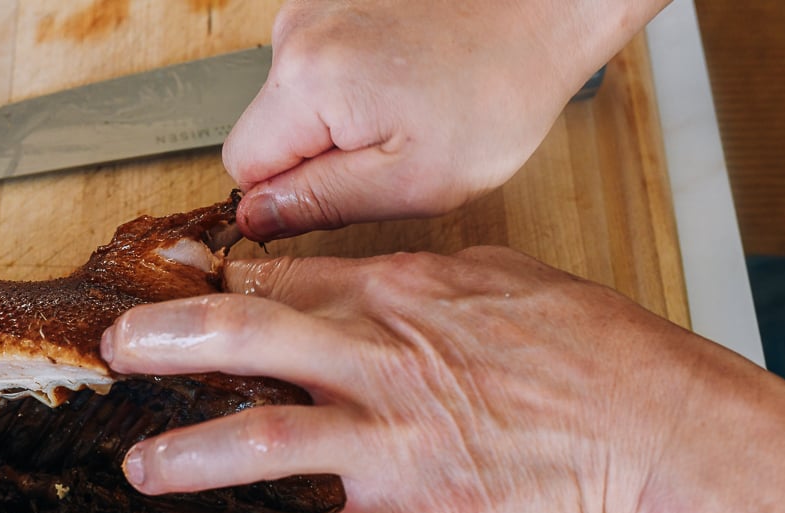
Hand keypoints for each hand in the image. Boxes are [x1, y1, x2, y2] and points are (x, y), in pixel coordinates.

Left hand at [101, 247, 698, 512]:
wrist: (649, 417)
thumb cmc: (580, 338)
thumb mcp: (490, 273)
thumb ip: (406, 270)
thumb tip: (349, 269)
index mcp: (392, 294)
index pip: (281, 283)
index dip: (216, 287)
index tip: (173, 296)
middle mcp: (376, 358)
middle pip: (249, 336)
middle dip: (170, 340)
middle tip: (115, 349)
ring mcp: (389, 438)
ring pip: (265, 437)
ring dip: (191, 454)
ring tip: (140, 470)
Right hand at [224, 0, 668, 238]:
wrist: (543, 11)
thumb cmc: (497, 94)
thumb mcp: (410, 182)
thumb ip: (319, 204)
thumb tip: (253, 219)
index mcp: (307, 81)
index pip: (241, 166)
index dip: (285, 196)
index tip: (339, 194)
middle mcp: (296, 31)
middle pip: (265, 129)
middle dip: (313, 155)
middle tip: (388, 153)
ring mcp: (314, 6)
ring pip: (292, 100)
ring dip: (336, 120)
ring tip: (405, 110)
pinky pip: (317, 66)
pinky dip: (352, 83)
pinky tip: (403, 81)